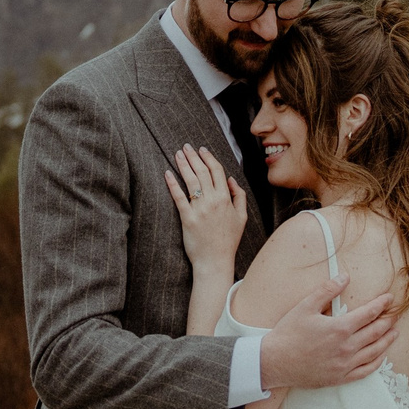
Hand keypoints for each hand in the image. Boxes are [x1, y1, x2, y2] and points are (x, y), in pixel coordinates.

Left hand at [162, 145, 246, 270]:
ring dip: (183, 165)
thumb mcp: (242, 217)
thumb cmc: (228, 241)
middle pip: (202, 172)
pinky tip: (167, 173)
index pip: (217, 171)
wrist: (216, 261)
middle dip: (193, 156)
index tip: (202, 149)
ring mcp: (200, 209)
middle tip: (186, 146)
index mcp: (226, 198)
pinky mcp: (187, 218)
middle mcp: (213, 201)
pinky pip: (179, 197)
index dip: (208, 157)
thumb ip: (239, 196)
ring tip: (177, 154)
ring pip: (190, 180)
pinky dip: (172, 184)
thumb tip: (231, 179)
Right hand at [258, 281, 394, 390]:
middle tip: (396, 314)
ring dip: (387, 341)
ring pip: (374, 352)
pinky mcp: (340, 378)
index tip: (390, 298)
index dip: (381, 304)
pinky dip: (376, 362)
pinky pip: (365, 371)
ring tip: (395, 333)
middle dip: (388, 321)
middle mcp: (346, 347)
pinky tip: (380, 356)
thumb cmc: (289, 333)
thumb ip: (327, 290)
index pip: (369, 314)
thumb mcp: (306, 306)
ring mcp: (345, 365)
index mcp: (340, 328)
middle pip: (376, 332)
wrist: (275, 362)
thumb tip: (345, 277)